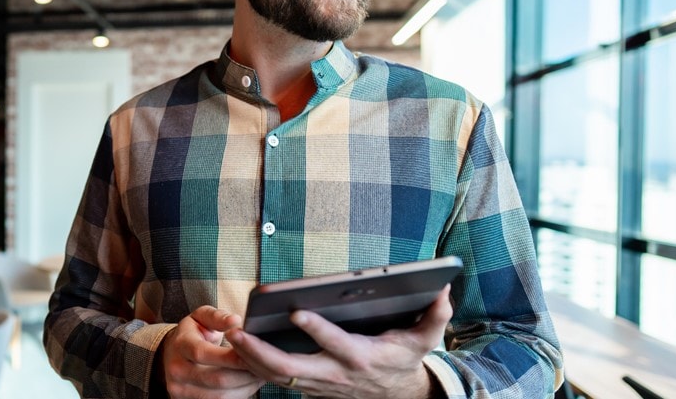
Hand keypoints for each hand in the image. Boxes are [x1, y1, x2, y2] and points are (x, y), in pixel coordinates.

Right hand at [160, 306, 264, 398]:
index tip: (251, 354)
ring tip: (259, 375)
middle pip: (216, 379)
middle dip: (244, 374)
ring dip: (245, 387)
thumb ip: (218, 317)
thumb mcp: (201, 317)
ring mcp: (180, 389)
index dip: (230, 357)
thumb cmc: (192, 333)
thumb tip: (235, 320)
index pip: (203, 353)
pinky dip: (239, 394)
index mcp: (180, 345)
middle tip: (264, 366)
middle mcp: (176, 370)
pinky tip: (248, 383)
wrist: (171, 353)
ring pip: (221, 395)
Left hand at [225, 285, 451, 398]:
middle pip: (291, 368)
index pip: (334, 344)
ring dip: (251, 358)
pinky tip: (239, 347)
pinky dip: (255, 364)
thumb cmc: (405, 359)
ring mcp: (318, 384)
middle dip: (261, 351)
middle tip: (239, 331)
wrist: (397, 395)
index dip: (315, 329)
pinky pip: (276, 379)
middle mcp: (334, 374)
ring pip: (277, 377)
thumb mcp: (425, 340)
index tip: (295, 311)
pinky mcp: (308, 387)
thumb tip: (444, 288)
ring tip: (231, 335)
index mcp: (360, 358)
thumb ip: (435, 315)